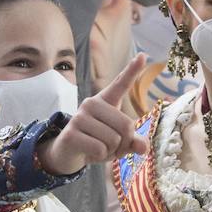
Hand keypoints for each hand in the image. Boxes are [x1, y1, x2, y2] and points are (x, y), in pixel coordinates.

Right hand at [37, 53, 148, 175]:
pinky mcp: (72, 133)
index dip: (132, 70)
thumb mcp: (119, 143)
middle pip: (126, 126)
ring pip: (113, 140)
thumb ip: (133, 142)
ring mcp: (80, 116)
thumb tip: (143, 147)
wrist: (68, 153)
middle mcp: (92, 104)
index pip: (121, 84)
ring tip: (98, 148)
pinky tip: (89, 153)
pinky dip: (99, 157)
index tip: (142, 55)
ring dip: (110, 152)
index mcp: (106, 101)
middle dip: (123, 144)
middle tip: (110, 147)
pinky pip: (100, 149)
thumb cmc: (97, 143)